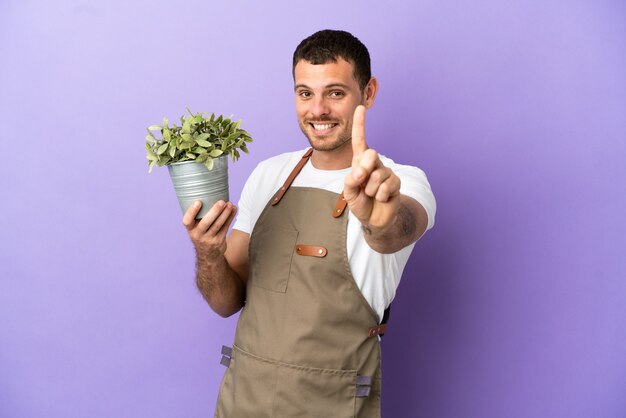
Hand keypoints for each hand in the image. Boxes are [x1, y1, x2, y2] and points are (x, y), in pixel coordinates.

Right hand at [183, 200, 237, 259]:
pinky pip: (226, 227)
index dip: (191, 211)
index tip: (198, 202)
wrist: (208, 255)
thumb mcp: (195, 228)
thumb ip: (198, 216)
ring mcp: (209, 239)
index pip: (187, 221)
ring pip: (218, 225)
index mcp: (190, 229)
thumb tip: (209, 193)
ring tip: (230, 204)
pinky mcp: (219, 241)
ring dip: (225, 213)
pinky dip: (230, 217)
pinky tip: (234, 209)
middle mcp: (198, 235)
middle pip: (206, 222)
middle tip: (221, 202)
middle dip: (214, 211)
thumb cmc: (202, 234)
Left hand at [343, 105, 400, 229]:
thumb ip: (350, 180)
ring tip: (370, 195)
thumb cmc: (360, 202)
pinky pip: (386, 186)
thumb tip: (360, 172)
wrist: (374, 218)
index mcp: (360, 162)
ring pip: (377, 175)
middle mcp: (374, 164)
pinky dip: (380, 196)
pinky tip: (380, 198)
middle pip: (371, 155)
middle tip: (360, 183)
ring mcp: (386, 172)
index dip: (360, 124)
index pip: (360, 141)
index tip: (360, 108)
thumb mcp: (348, 192)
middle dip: (364, 170)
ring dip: (370, 190)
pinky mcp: (396, 182)